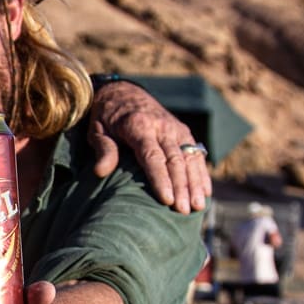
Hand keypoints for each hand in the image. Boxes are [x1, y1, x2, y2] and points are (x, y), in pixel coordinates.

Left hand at [87, 80, 210, 213]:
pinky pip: (196, 153)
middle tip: (183, 211)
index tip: (167, 200)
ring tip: (198, 207)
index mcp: (138, 125)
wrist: (123, 92)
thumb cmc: (106, 117)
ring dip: (195, 183)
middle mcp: (161, 126)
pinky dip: (202, 173)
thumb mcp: (97, 130)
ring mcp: (175, 128)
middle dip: (181, 186)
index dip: (160, 179)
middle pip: (174, 160)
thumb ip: (103, 149)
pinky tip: (206, 193)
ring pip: (189, 157)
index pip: (152, 156)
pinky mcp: (183, 131)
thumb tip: (100, 172)